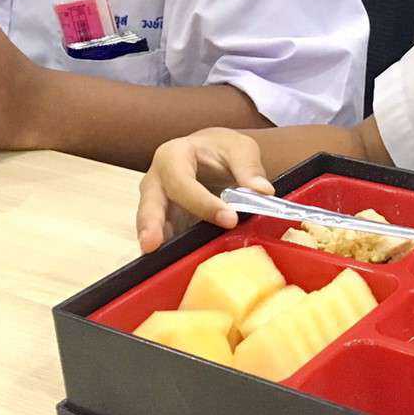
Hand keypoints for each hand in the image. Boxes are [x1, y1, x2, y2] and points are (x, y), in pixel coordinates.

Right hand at [136, 127, 275, 252]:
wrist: (210, 157)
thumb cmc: (220, 150)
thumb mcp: (239, 148)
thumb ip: (248, 166)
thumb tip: (263, 191)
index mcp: (173, 156)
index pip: (183, 182)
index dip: (203, 202)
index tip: (230, 219)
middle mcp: (156, 181)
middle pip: (150, 204)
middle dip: (150, 224)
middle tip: (152, 244)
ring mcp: (156, 206)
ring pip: (150, 226)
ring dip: (155, 243)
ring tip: (156, 260)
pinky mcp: (163, 225)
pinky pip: (164, 239)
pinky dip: (168, 252)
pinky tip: (175, 266)